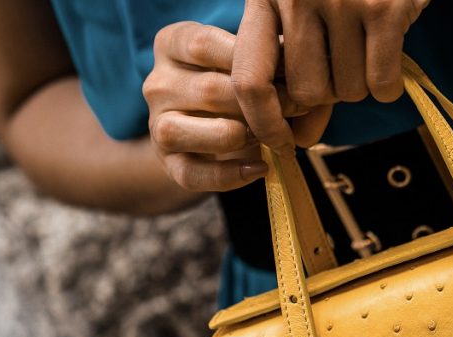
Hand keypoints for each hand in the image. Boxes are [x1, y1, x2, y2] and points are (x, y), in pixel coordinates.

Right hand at [143, 21, 306, 191]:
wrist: (210, 123)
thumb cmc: (234, 81)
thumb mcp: (242, 59)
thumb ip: (261, 57)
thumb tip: (294, 66)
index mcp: (172, 45)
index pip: (204, 45)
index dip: (250, 62)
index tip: (288, 75)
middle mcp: (157, 83)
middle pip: (208, 92)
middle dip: (258, 105)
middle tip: (296, 110)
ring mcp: (156, 124)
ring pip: (187, 132)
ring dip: (237, 137)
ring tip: (268, 137)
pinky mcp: (168, 162)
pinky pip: (192, 174)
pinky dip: (229, 176)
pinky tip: (261, 168)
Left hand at [232, 0, 429, 154]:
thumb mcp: (306, 20)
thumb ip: (296, 80)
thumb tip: (296, 143)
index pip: (249, 79)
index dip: (263, 121)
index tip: (279, 142)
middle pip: (305, 92)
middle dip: (328, 93)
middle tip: (340, 64)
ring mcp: (340, 0)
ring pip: (346, 90)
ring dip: (360, 83)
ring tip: (365, 45)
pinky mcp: (384, 9)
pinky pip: (381, 84)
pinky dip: (388, 85)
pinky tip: (388, 53)